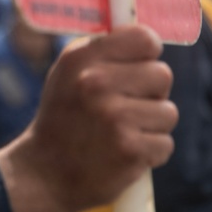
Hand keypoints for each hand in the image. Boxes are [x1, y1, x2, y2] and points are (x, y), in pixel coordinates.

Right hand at [0, 25, 176, 211]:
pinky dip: (150, 154)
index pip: (143, 38)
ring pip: (168, 112)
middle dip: (151, 94)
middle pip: (162, 75)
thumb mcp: (68, 73)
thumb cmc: (63, 118)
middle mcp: (95, 82)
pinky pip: (165, 144)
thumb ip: (103, 51)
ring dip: (151, 126)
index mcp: (82, 58)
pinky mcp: (129, 151)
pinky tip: (124, 154)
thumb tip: (148, 37)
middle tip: (126, 107)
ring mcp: (114, 117)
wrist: (43, 174)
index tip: (140, 66)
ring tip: (122, 133)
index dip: (148, 53)